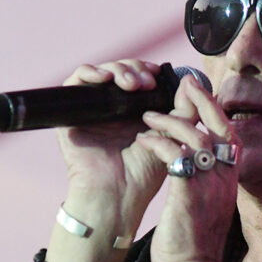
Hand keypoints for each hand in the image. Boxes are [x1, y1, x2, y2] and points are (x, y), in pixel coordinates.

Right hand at [55, 59, 167, 235]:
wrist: (119, 192)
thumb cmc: (145, 171)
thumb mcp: (172, 135)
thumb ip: (184, 109)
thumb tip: (190, 79)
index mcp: (134, 110)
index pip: (138, 76)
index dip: (147, 70)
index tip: (158, 74)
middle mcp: (112, 108)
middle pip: (120, 71)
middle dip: (135, 69)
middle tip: (147, 83)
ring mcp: (91, 109)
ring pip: (100, 72)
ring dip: (118, 70)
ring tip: (132, 85)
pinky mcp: (71, 114)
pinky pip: (75, 82)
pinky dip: (89, 72)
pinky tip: (104, 78)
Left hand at [135, 75, 239, 261]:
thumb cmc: (194, 243)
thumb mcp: (207, 205)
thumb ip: (206, 180)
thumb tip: (194, 161)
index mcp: (230, 179)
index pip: (229, 133)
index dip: (214, 109)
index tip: (197, 91)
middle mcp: (224, 178)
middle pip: (219, 126)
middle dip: (199, 101)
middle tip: (180, 84)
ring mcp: (209, 186)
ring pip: (194, 137)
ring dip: (169, 121)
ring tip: (147, 118)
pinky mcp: (189, 196)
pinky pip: (175, 157)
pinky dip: (158, 143)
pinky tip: (143, 140)